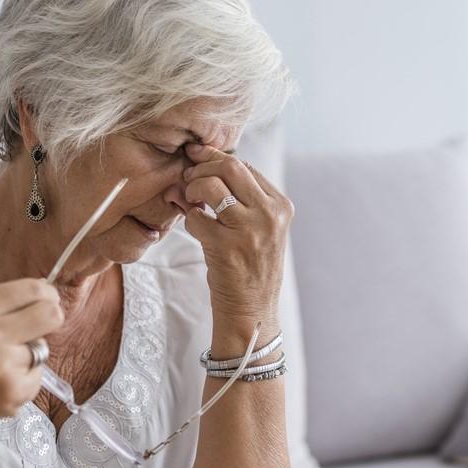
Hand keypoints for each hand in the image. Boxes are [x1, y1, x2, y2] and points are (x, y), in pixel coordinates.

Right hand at [0, 277, 64, 467]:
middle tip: (39, 329)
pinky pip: (36, 377)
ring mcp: (1, 365)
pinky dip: (23, 382)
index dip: (47, 294)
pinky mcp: (11, 392)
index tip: (48, 300)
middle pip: (50, 314)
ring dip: (27, 358)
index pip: (31, 289)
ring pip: (42, 349)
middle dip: (51, 320)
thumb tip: (46, 293)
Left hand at [181, 143, 293, 336]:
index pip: (245, 166)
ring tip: (188, 200)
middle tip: (187, 177)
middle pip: (230, 166)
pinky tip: (196, 229)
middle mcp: (269, 214)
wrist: (251, 310)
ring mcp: (248, 230)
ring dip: (191, 188)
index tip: (197, 157)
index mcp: (280, 206)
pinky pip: (196, 217)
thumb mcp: (258, 228)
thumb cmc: (249, 266)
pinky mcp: (226, 246)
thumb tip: (197, 165)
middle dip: (202, 166)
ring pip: (211, 185)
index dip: (216, 157)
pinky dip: (189, 220)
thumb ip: (238, 198)